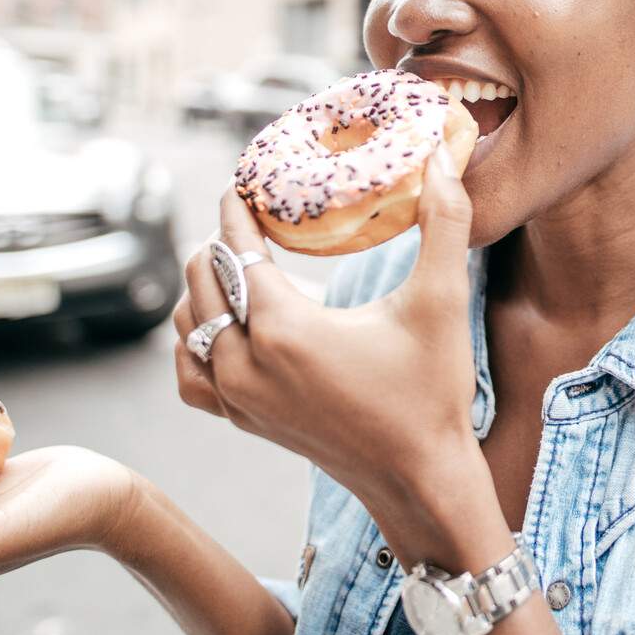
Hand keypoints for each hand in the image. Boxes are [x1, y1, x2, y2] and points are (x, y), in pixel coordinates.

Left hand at [174, 145, 485, 526]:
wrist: (421, 478)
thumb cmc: (432, 393)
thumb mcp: (442, 301)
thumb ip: (445, 222)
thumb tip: (444, 156)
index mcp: (284, 329)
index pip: (236, 248)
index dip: (236, 207)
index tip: (244, 178)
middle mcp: (247, 364)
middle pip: (203, 278)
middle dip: (222, 239)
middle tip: (250, 212)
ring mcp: (238, 398)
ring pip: (190, 323)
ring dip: (206, 285)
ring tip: (238, 258)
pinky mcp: (243, 421)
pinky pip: (191, 373)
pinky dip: (196, 341)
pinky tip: (224, 324)